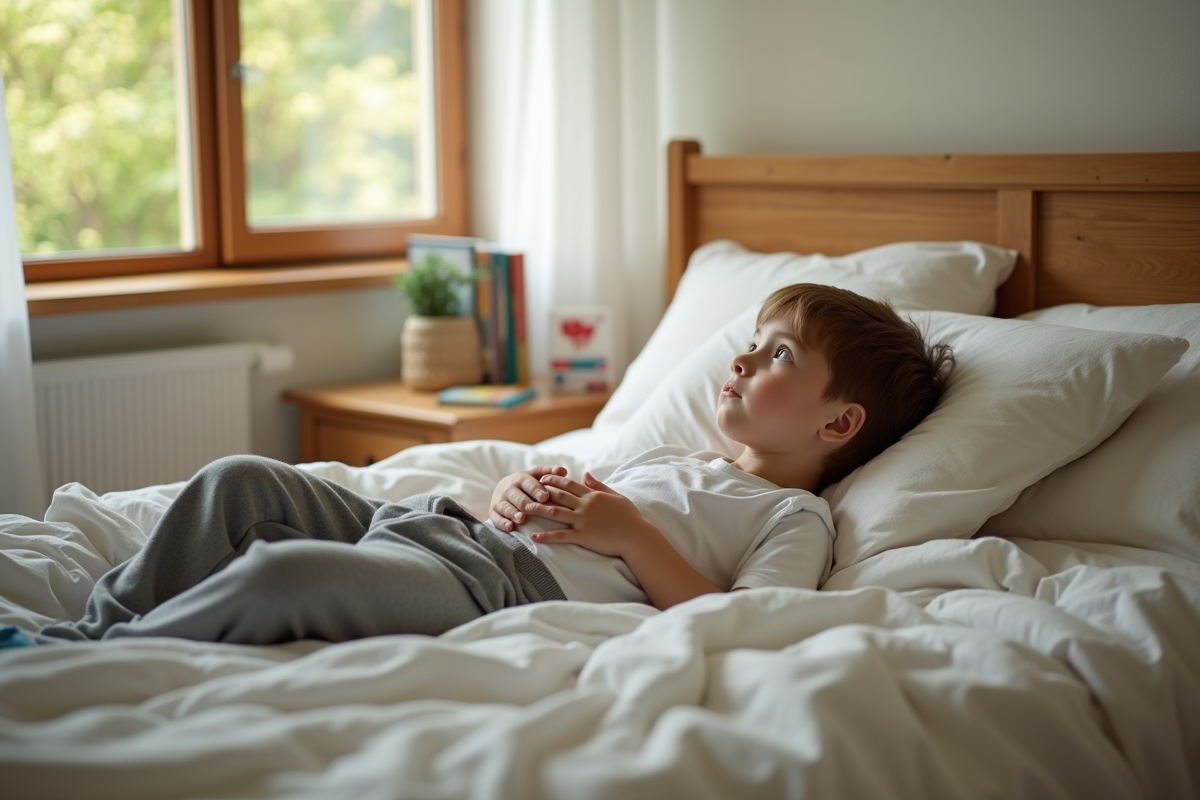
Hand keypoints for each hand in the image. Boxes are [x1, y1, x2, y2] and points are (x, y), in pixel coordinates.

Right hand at [489, 466, 567, 530]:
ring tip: (522, 518)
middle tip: (534, 508)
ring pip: (506, 507)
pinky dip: (502, 523)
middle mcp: (509, 489)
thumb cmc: (526, 484)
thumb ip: (549, 473)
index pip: (528, 483)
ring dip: (513, 513)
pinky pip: (496, 518)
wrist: (503, 489)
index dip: (536, 489)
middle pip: (517, 496)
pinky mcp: (493, 512)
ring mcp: (500, 501)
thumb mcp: (536, 475)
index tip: (545, 496)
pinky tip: (510, 527)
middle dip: (525, 502)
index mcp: (520, 478)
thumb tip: (564, 471)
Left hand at [524, 472, 652, 557]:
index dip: (554, 480)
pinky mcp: (583, 536)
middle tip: (526, 490)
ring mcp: (583, 520)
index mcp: (592, 495)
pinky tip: (533, 536)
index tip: (542, 477)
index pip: (569, 484)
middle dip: (540, 492)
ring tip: (524, 509)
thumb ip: (599, 485)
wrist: (637, 536)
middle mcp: (585, 505)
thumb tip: (586, 474)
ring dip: (538, 510)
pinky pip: (561, 536)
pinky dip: (546, 536)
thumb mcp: (616, 495)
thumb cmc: (630, 517)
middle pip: (558, 495)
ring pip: (555, 513)